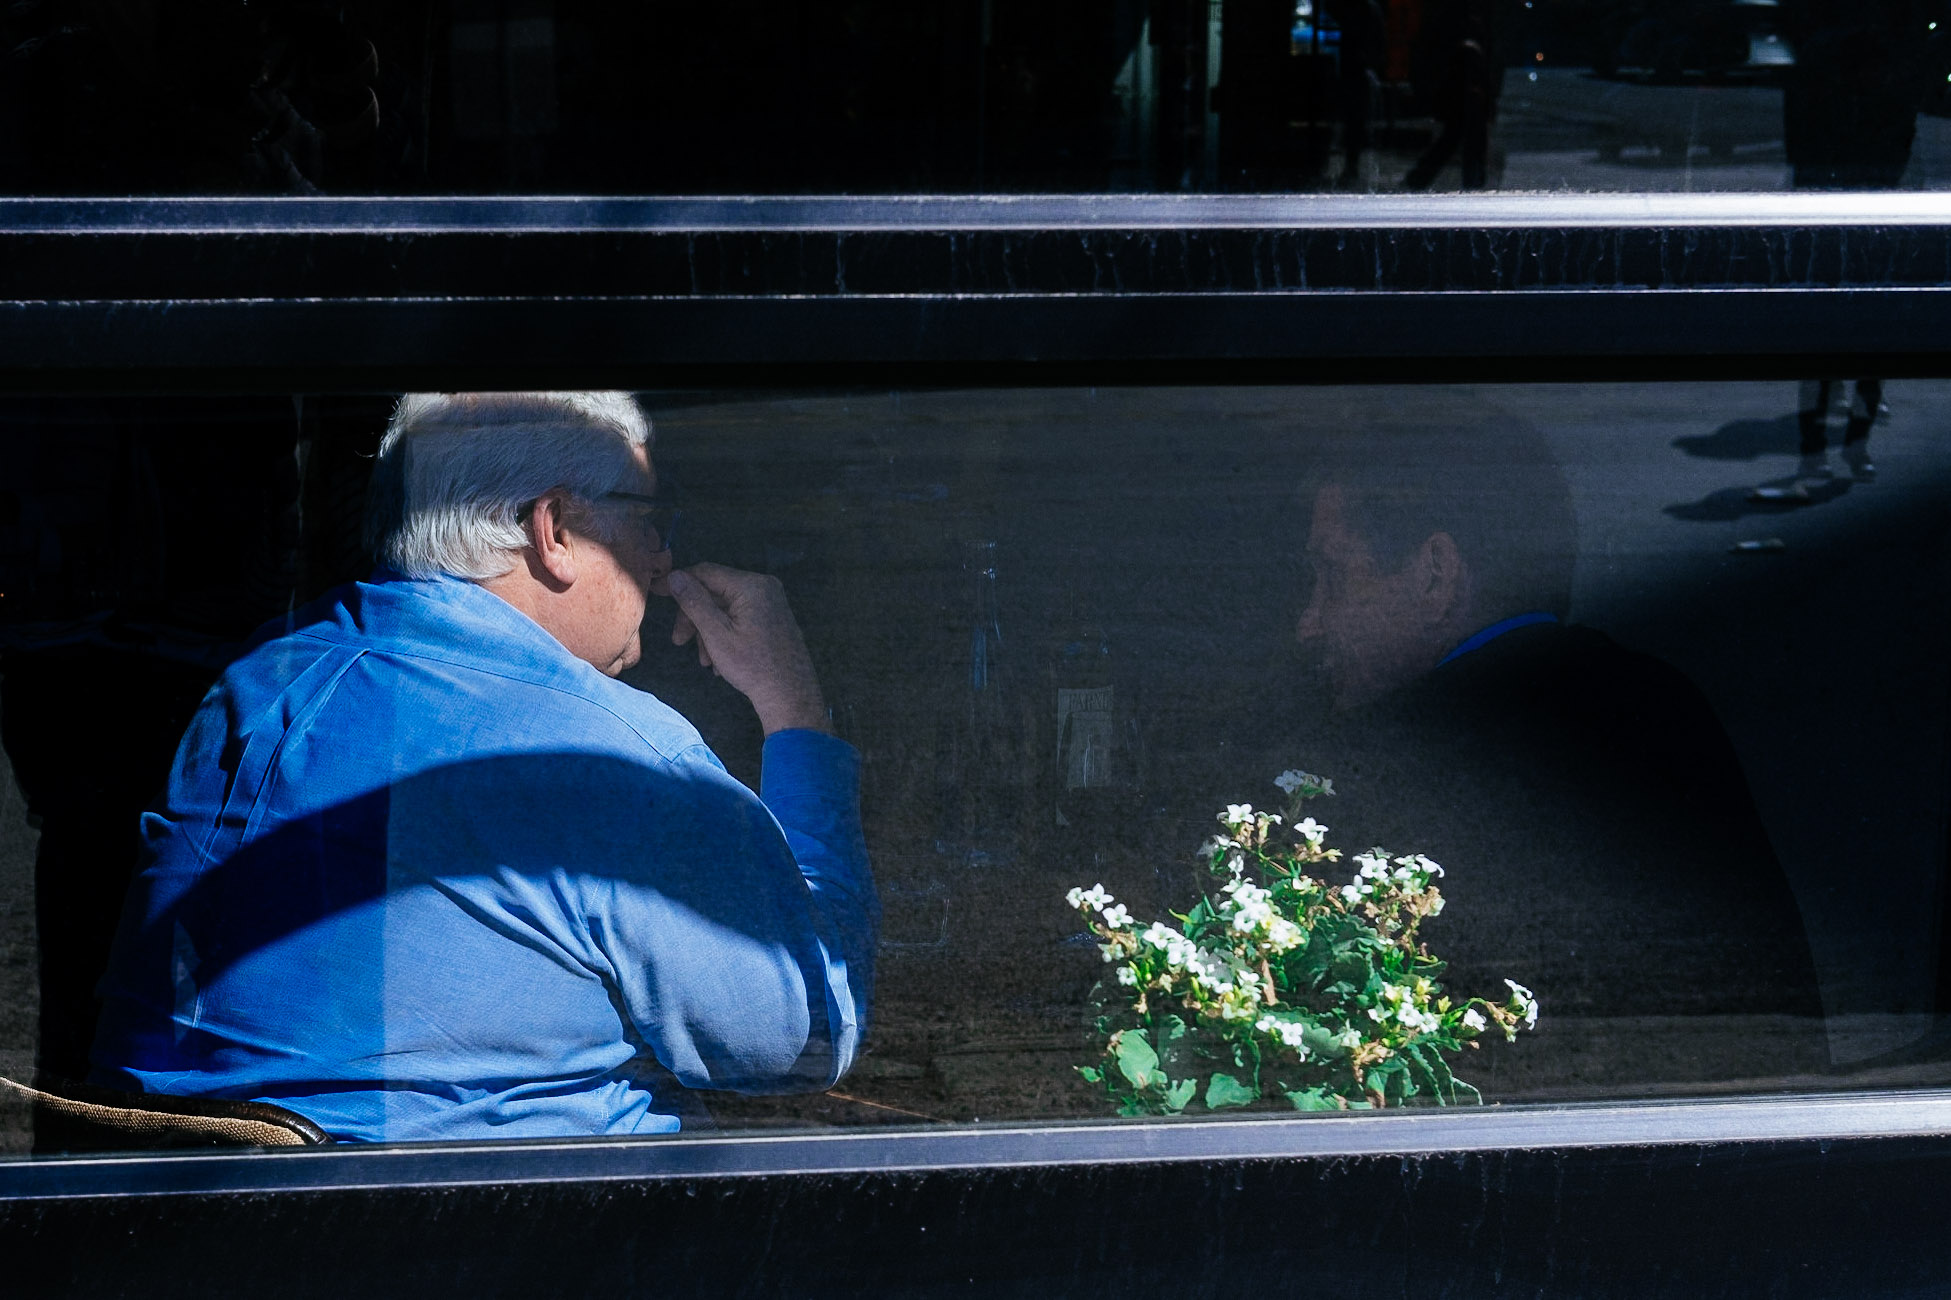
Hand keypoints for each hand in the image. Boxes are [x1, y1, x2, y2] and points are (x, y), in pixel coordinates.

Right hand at [665, 563, 830, 734]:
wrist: (790, 696)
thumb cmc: (754, 667)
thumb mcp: (716, 634)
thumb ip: (694, 602)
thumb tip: (675, 576)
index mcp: (751, 586)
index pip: (705, 572)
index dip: (679, 583)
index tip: (658, 594)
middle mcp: (764, 587)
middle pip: (715, 592)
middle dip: (694, 617)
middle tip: (680, 641)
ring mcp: (771, 603)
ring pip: (725, 608)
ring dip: (708, 632)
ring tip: (706, 661)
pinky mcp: (773, 618)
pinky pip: (740, 618)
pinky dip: (725, 635)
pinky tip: (720, 661)